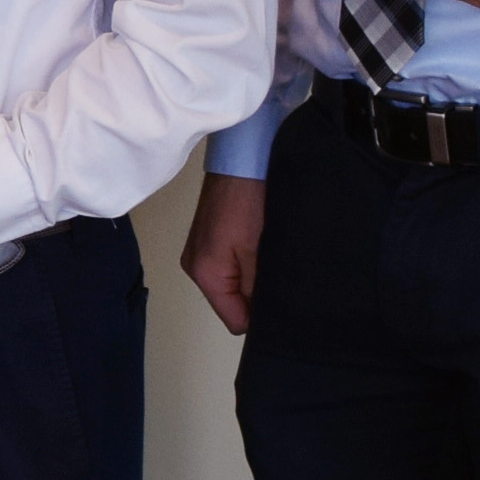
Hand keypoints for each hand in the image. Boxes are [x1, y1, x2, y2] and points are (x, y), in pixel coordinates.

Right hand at [181, 170, 265, 336]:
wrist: (242, 158)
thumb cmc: (249, 197)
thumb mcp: (260, 251)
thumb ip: (258, 288)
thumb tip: (263, 314)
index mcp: (206, 274)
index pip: (236, 321)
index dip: (261, 316)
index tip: (282, 299)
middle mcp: (196, 267)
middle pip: (233, 303)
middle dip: (257, 294)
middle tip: (279, 271)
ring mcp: (201, 252)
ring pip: (234, 283)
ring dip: (253, 275)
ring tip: (269, 253)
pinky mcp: (210, 239)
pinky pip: (231, 265)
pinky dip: (247, 261)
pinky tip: (260, 244)